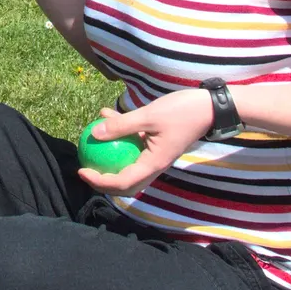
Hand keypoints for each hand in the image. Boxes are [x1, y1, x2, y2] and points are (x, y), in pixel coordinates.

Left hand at [75, 89, 213, 197]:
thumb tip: (94, 134)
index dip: (99, 181)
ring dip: (109, 153)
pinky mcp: (155, 143)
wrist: (209, 107)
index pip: (122, 182)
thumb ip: (121, 125)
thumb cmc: (182, 112)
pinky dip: (120, 132)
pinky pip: (133, 143)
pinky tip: (106, 114)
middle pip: (123, 181)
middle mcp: (154, 165)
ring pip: (127, 162)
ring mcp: (155, 155)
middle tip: (84, 167)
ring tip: (90, 139)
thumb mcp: (148, 116)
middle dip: (102, 178)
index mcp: (153, 165)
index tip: (81, 171)